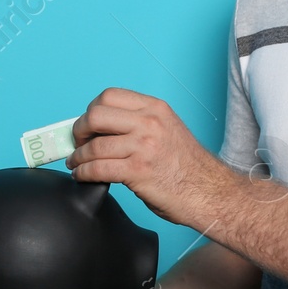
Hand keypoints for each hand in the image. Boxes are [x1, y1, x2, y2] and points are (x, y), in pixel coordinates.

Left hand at [66, 87, 229, 225]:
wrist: (210, 192)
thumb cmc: (188, 167)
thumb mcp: (166, 130)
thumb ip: (139, 125)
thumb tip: (102, 131)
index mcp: (155, 108)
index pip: (110, 96)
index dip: (91, 110)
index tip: (87, 125)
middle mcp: (149, 123)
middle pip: (96, 115)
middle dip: (79, 130)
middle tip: (77, 142)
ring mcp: (144, 146)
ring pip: (94, 146)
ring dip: (78, 156)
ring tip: (76, 163)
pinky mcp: (138, 171)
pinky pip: (98, 168)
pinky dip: (84, 172)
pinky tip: (83, 176)